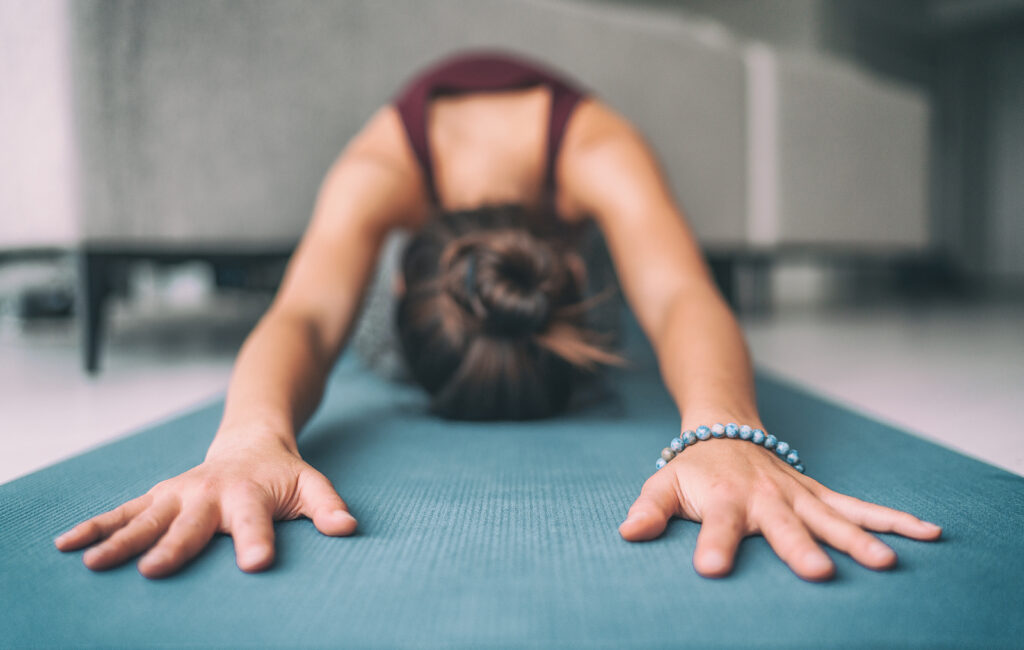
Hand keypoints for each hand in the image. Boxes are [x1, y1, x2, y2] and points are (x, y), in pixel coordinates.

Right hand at [54, 437, 356, 577]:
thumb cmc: (283, 475)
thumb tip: (348, 527)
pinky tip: (67, 544)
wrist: (251, 442)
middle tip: (153, 571)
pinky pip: (123, 512)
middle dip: (173, 547)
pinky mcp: (158, 496)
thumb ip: (328, 506)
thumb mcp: (312, 486)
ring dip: (120, 539)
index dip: (257, 541)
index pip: (255, 521)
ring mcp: (179, 494)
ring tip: (94, 563)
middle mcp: (209, 494)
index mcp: (249, 494)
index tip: (255, 563)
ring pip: (146, 517)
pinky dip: (96, 526)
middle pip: (190, 525)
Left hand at [618, 436, 941, 580]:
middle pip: (784, 524)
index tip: (711, 568)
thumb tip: (627, 533)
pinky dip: (892, 519)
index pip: (717, 525)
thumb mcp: (662, 484)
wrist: (724, 428)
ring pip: (832, 516)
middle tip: (818, 574)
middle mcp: (765, 497)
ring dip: (859, 538)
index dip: (713, 545)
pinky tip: (928, 533)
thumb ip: (648, 509)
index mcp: (723, 498)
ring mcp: (797, 494)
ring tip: (885, 563)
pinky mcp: (818, 493)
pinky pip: (858, 506)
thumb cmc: (692, 468)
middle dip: (800, 548)